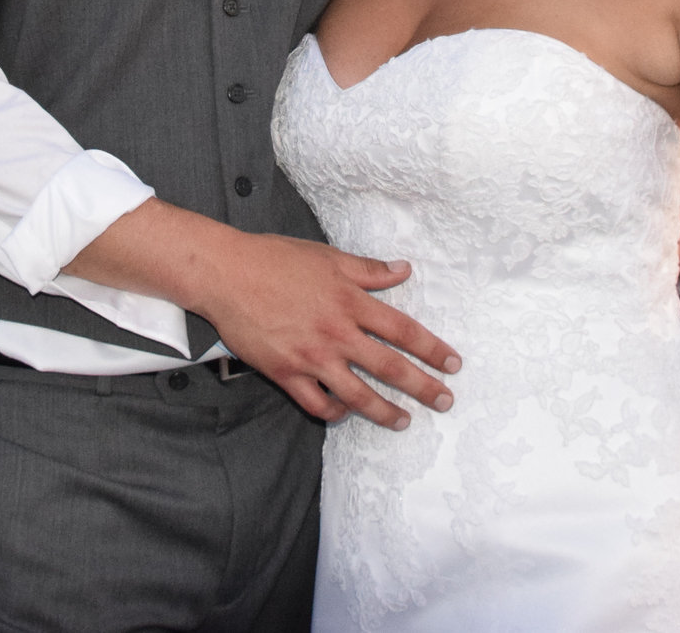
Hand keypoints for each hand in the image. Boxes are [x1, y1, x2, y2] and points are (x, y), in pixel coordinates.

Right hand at [191, 231, 461, 430]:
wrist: (226, 274)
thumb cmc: (275, 259)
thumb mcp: (328, 257)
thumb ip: (368, 269)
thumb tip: (404, 270)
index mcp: (350, 301)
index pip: (404, 331)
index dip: (432, 349)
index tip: (452, 363)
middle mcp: (336, 333)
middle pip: (389, 368)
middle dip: (423, 387)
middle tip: (445, 401)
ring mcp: (311, 357)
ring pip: (357, 395)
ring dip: (385, 412)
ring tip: (403, 422)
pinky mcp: (286, 373)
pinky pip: (316, 403)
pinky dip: (334, 413)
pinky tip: (345, 413)